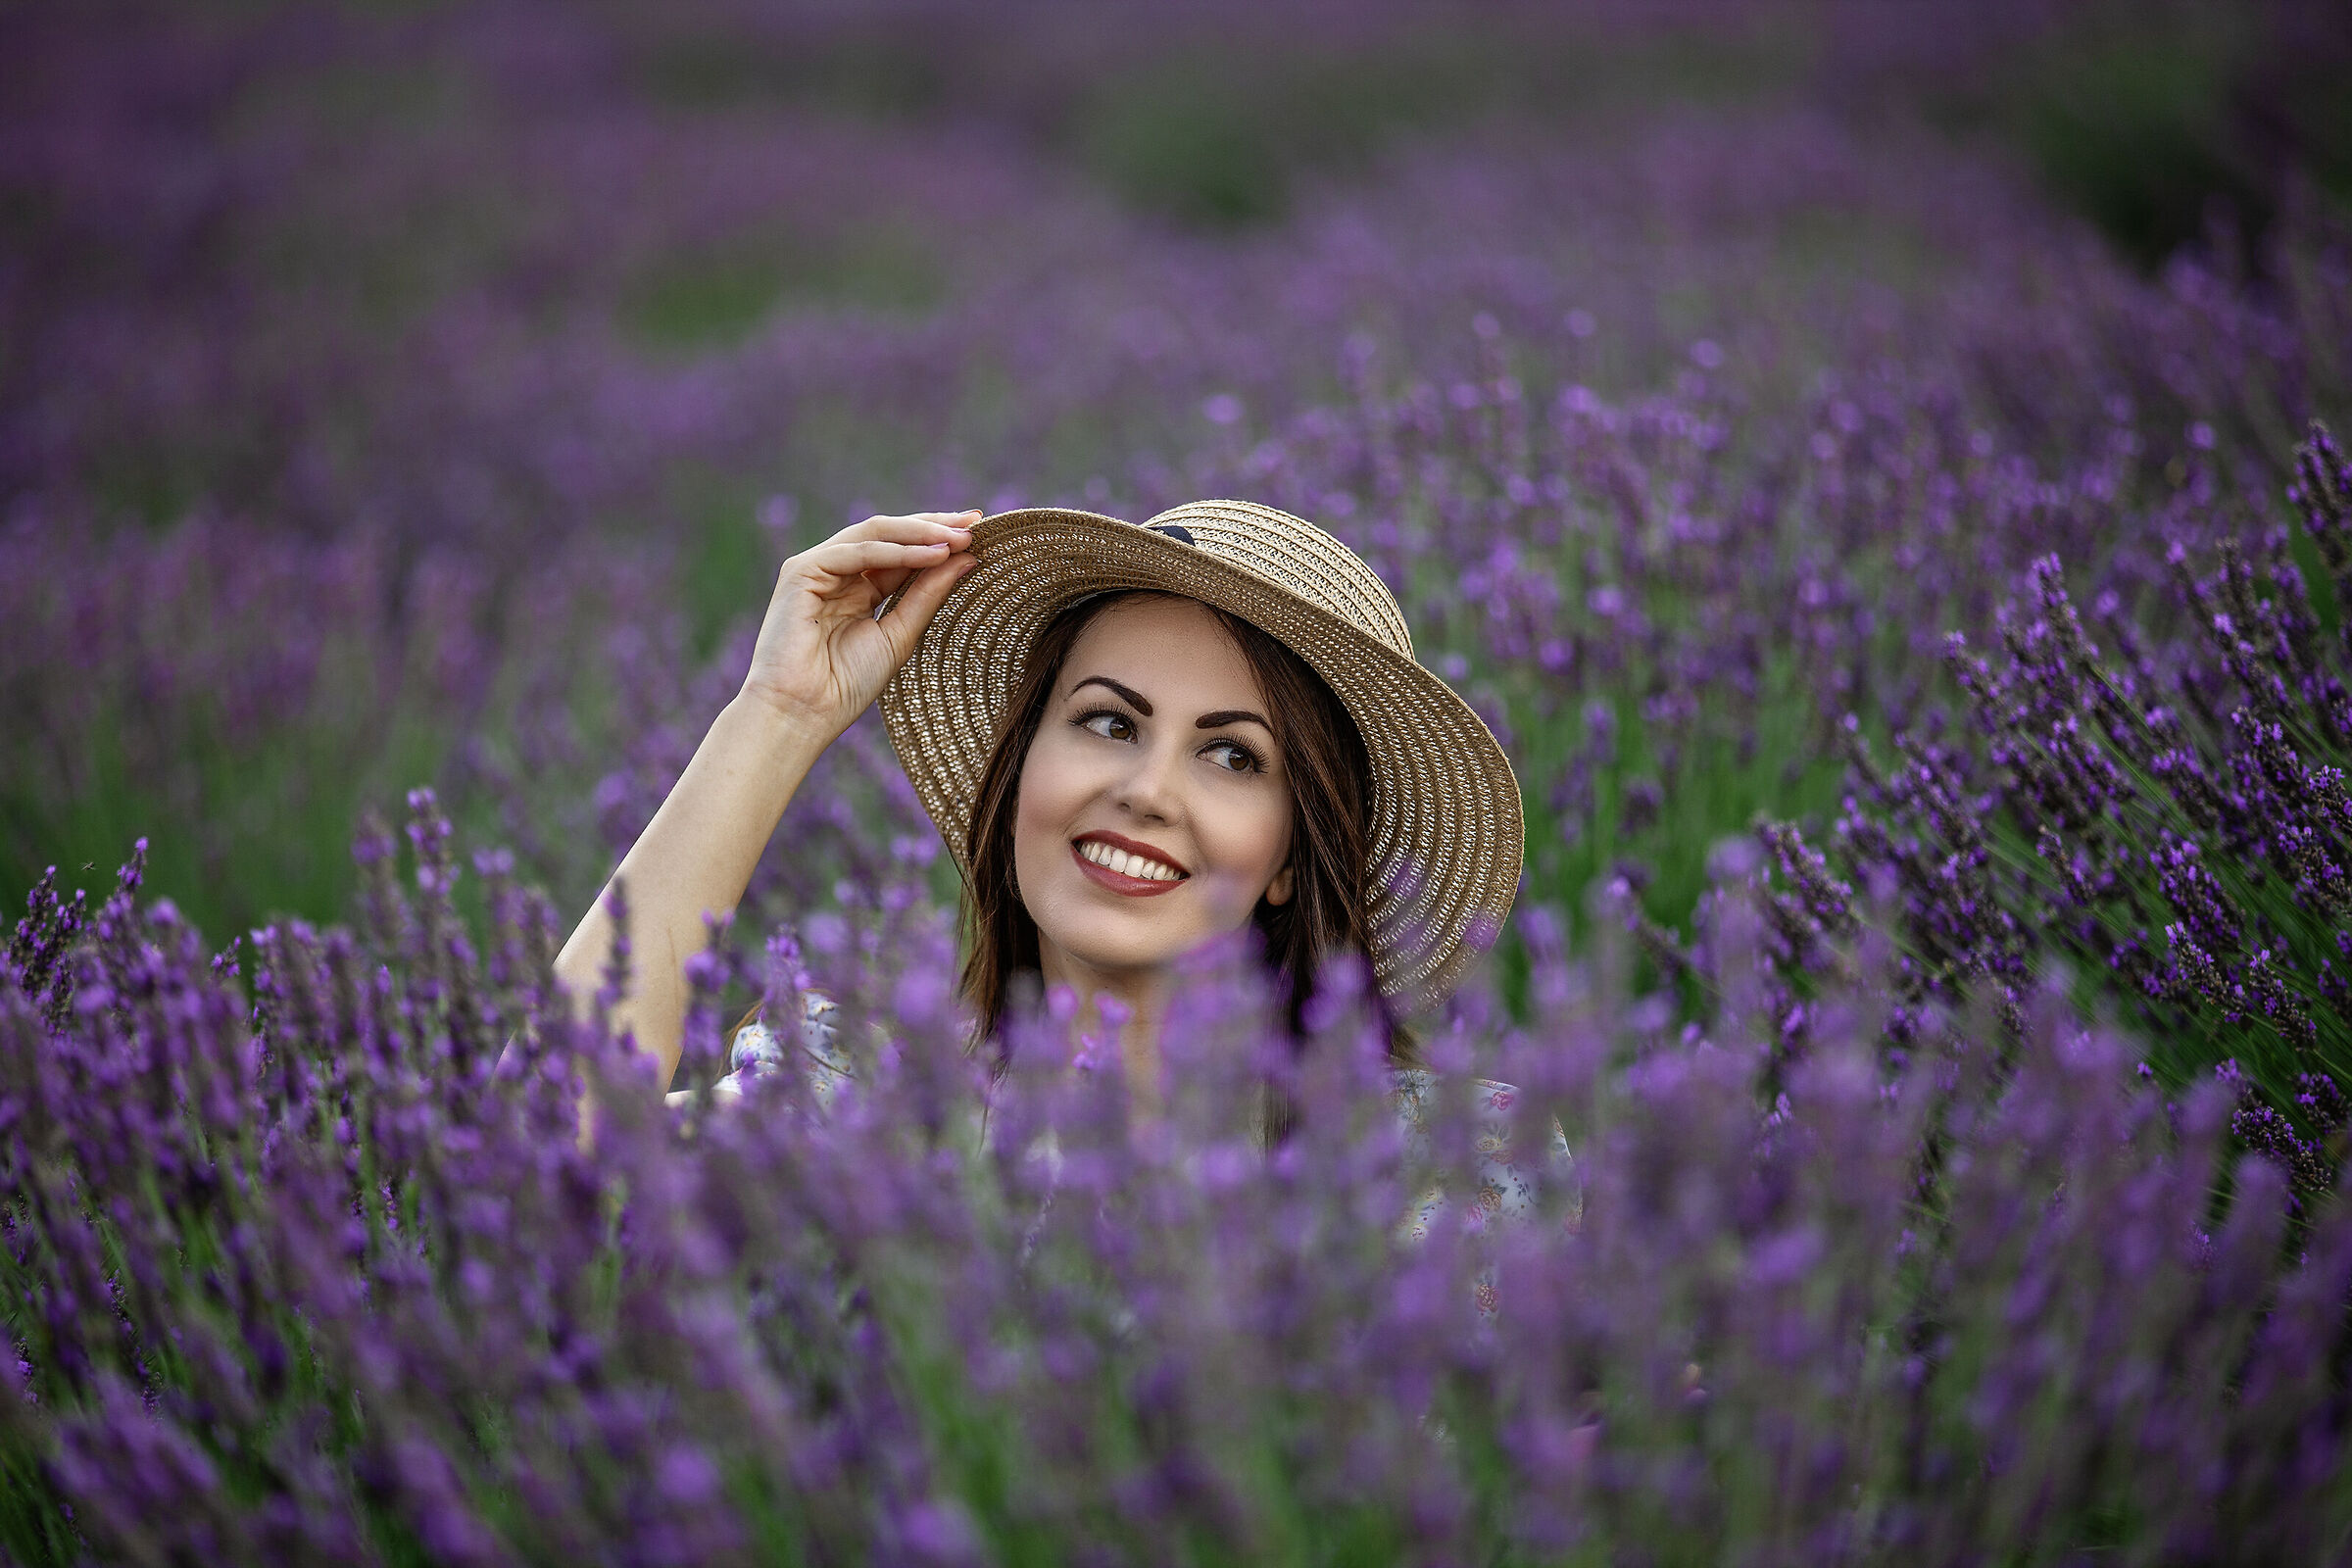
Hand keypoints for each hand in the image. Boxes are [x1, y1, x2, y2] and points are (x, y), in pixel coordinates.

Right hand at [738, 510, 981, 740]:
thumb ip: (929, 595)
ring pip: (874, 534)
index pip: (902, 552)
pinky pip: (856, 552)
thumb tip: (968, 557)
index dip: (939, 539)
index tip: (980, 530)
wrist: (803, 713)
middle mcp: (837, 573)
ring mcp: (817, 568)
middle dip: (933, 526)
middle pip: (889, 534)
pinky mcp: (801, 572)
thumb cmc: (847, 684)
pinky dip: (896, 551)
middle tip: (975, 522)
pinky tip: (931, 554)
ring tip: (960, 538)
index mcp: (858, 589)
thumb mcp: (900, 635)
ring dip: (920, 534)